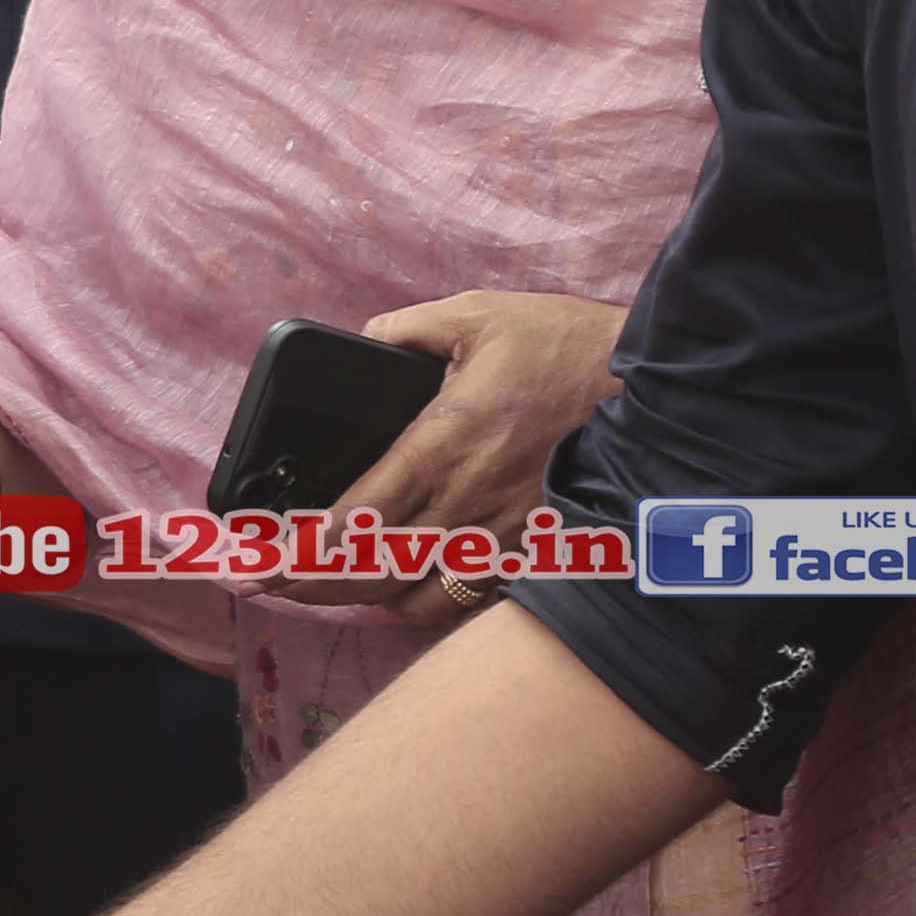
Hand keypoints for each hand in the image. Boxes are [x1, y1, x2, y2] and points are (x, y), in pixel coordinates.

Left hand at [266, 290, 630, 610]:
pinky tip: (418, 580)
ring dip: (379, 596)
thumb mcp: (479, 314)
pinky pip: (474, 599)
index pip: (354, 520)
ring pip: (422, 602)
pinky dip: (436, 598)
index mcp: (440, 444)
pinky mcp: (537, 550)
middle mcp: (467, 501)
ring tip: (351, 579)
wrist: (654, 385)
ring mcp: (504, 534)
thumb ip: (410, 326)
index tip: (260, 566)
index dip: (299, 554)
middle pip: (374, 575)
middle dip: (316, 587)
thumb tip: (369, 336)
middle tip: (279, 584)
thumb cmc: (567, 345)